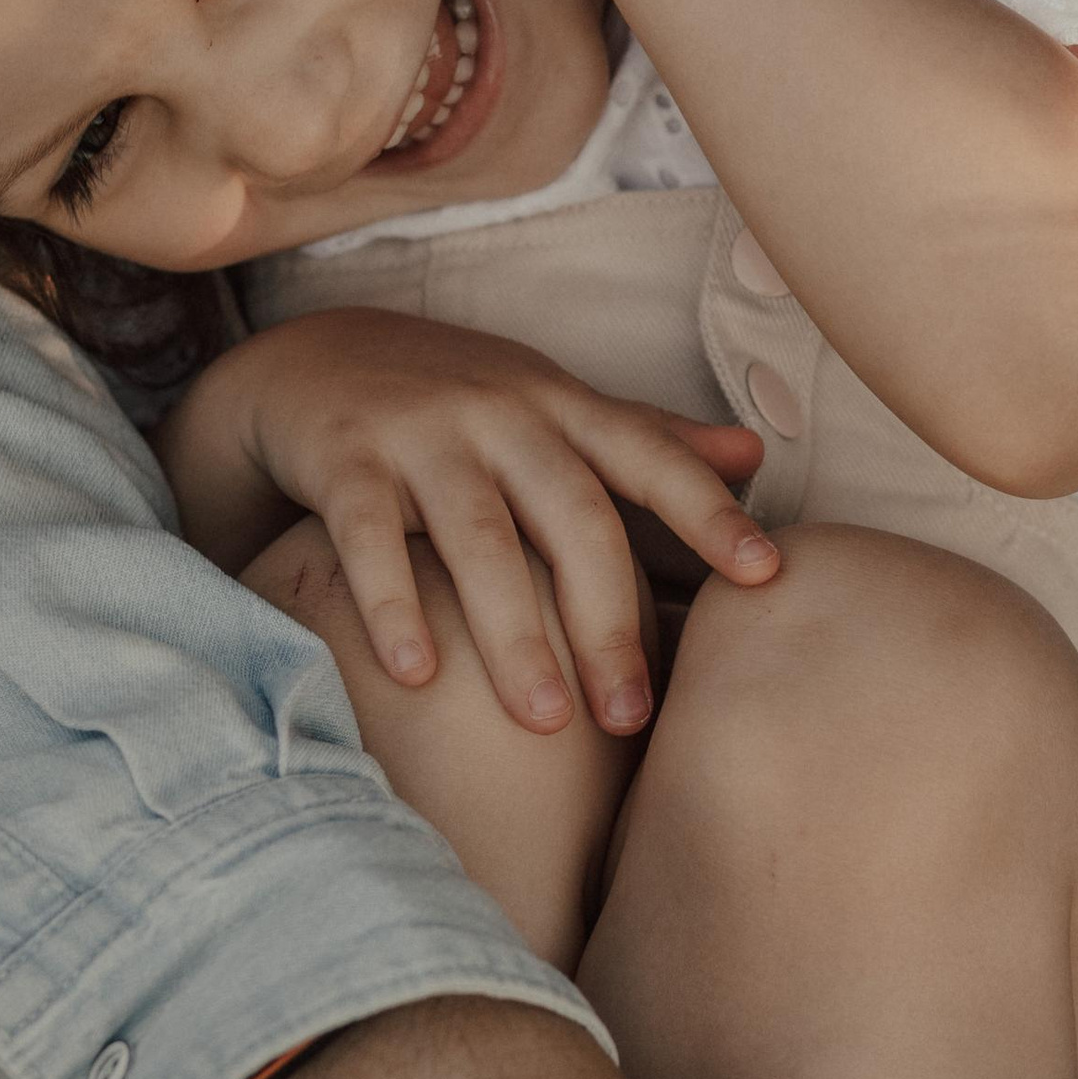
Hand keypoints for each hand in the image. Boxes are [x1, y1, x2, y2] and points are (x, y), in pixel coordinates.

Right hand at [162, 311, 774, 724]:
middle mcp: (502, 414)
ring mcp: (421, 434)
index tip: (766, 576)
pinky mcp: (344, 460)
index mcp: (563, 408)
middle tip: (631, 718)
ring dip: (514, 632)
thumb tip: (755, 455)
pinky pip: (369, 538)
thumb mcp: (552, 405)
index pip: (651, 458)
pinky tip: (417, 676)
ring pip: (479, 537)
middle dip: (608, 619)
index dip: (710, 512)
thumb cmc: (459, 401)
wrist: (311, 356)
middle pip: (572, 518)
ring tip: (544, 722)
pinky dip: (393, 604)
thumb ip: (646, 438)